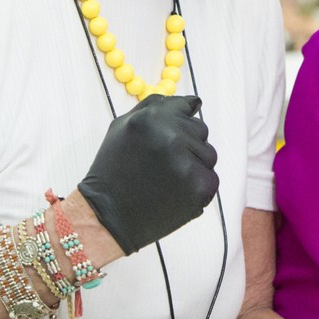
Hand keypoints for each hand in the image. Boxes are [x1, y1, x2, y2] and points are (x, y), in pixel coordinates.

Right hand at [76, 94, 218, 255]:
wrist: (107, 216)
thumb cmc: (114, 170)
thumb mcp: (123, 127)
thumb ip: (156, 107)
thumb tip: (193, 102)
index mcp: (151, 118)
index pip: (186, 106)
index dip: (178, 123)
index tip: (168, 137)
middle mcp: (171, 137)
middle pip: (201, 130)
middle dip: (186, 144)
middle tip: (160, 164)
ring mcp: (187, 163)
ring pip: (209, 155)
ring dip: (194, 164)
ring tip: (166, 179)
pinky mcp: (199, 188)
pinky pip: (211, 178)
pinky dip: (197, 186)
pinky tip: (174, 193)